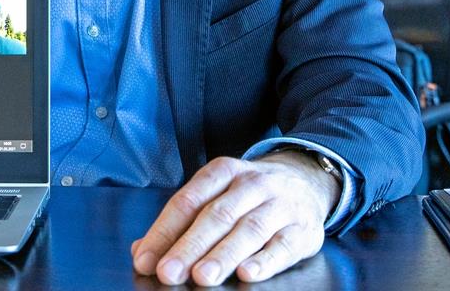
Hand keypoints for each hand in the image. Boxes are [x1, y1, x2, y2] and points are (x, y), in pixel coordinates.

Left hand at [131, 152, 340, 284]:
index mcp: (222, 172)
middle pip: (215, 216)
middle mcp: (251, 185)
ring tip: (202, 277)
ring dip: (223, 255)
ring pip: (248, 230)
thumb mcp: (216, 194)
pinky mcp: (303, 229)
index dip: (164, 231)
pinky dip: (265, 261)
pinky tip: (247, 273)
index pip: (187, 201)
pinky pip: (284, 246)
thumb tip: (142, 250)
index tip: (146, 259)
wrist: (307, 180)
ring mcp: (280, 205)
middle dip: (189, 246)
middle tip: (168, 273)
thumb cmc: (249, 194)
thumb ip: (181, 222)